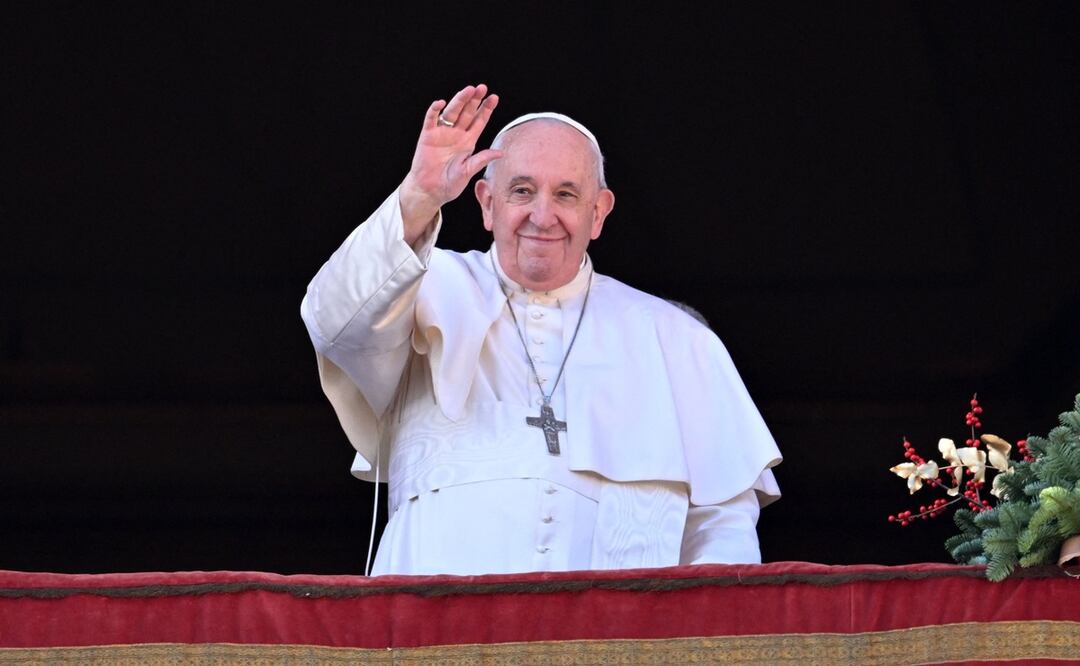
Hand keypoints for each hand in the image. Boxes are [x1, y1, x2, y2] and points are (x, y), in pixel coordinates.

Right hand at [399, 84, 501, 242]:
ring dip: (459, 100)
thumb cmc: (450, 184)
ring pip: (452, 112)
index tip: (494, 97)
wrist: (430, 191)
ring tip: (468, 90)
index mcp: (468, 142)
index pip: (479, 121)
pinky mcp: (427, 136)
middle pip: (467, 113)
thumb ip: (481, 160)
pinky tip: (440, 103)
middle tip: (482, 88)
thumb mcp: (468, 171)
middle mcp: (456, 134)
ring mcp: (442, 133)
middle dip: (474, 100)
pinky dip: (434, 111)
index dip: (486, 109)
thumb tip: (500, 153)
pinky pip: (431, 120)